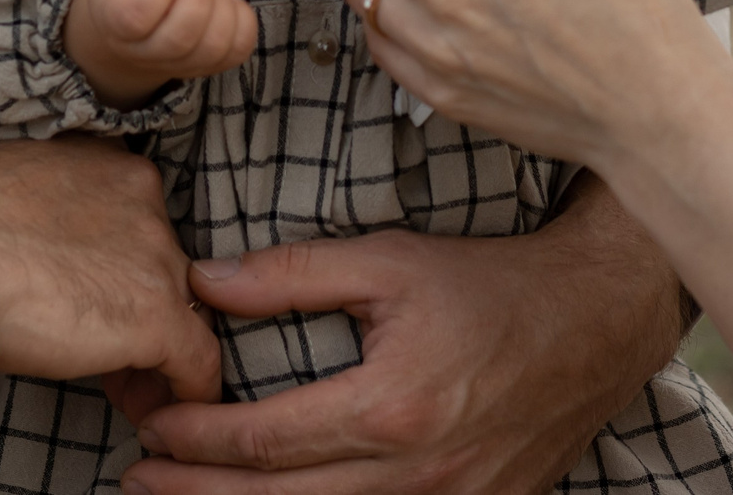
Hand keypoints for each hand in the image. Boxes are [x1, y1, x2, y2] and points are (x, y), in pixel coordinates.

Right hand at [0, 137, 220, 403]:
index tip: (98, 300)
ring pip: (182, 313)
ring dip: (156, 353)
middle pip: (162, 268)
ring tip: (121, 388)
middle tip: (106, 349)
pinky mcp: (157, 316)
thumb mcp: (23, 192)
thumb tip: (50, 248)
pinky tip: (156, 411)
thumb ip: (60, 214)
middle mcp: (147, 203)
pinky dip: (187, 389)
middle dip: (139, 310)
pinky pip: (196, 360)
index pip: (139, 227)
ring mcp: (156, 259)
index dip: (123, 272)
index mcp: (113, 169)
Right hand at [63, 0, 258, 108]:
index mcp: (113, 21)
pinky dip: (242, 20)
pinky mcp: (208, 64)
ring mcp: (177, 65)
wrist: (136, 13)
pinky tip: (227, 0)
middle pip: (179, 40)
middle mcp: (143, 53)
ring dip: (221, 7)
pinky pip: (237, 50)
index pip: (135, 18)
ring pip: (212, 49)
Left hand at [111, 182, 682, 494]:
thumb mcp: (390, 259)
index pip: (264, 442)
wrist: (596, 320)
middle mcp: (417, 474)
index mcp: (391, 408)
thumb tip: (204, 281)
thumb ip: (293, 274)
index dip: (196, 438)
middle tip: (137, 480)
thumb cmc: (491, 283)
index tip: (152, 425)